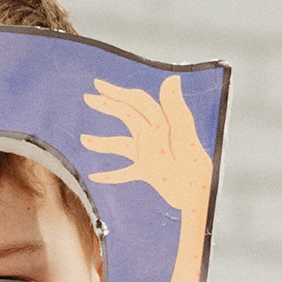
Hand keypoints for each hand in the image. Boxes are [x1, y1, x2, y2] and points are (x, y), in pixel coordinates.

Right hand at [78, 76, 212, 281]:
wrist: (197, 202)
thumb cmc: (194, 172)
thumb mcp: (184, 140)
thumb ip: (176, 111)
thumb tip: (171, 79)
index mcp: (162, 125)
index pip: (137, 101)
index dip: (118, 91)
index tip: (98, 85)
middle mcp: (154, 137)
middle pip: (127, 115)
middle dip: (108, 105)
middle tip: (87, 98)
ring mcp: (151, 155)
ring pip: (121, 144)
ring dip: (102, 142)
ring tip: (84, 141)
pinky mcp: (150, 173)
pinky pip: (127, 172)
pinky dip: (112, 175)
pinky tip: (96, 177)